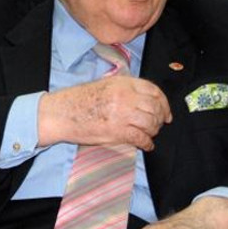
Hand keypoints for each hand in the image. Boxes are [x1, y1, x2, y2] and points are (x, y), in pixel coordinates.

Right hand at [38, 76, 171, 150]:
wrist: (62, 113)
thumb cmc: (79, 99)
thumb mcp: (104, 85)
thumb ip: (125, 89)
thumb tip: (144, 99)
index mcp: (123, 83)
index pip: (154, 91)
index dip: (164, 103)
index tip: (166, 112)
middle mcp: (125, 97)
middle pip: (155, 108)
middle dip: (160, 119)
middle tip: (158, 125)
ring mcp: (122, 114)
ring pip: (151, 123)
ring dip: (153, 131)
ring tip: (149, 134)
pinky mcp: (117, 131)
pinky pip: (141, 138)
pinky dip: (147, 144)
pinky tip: (146, 145)